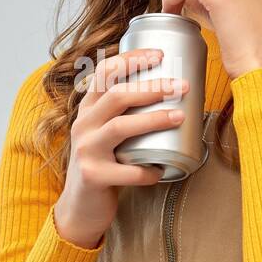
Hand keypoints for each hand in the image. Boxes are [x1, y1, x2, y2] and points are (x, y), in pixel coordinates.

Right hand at [52, 48, 190, 247]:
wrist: (80, 206)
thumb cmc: (103, 164)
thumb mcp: (106, 133)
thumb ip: (125, 114)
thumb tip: (172, 92)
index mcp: (88, 108)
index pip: (104, 71)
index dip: (132, 59)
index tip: (160, 54)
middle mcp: (83, 124)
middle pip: (117, 95)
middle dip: (152, 87)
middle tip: (182, 86)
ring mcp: (86, 150)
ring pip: (120, 127)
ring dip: (154, 120)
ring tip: (180, 117)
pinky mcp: (93, 176)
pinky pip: (127, 171)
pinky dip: (148, 171)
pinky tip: (161, 170)